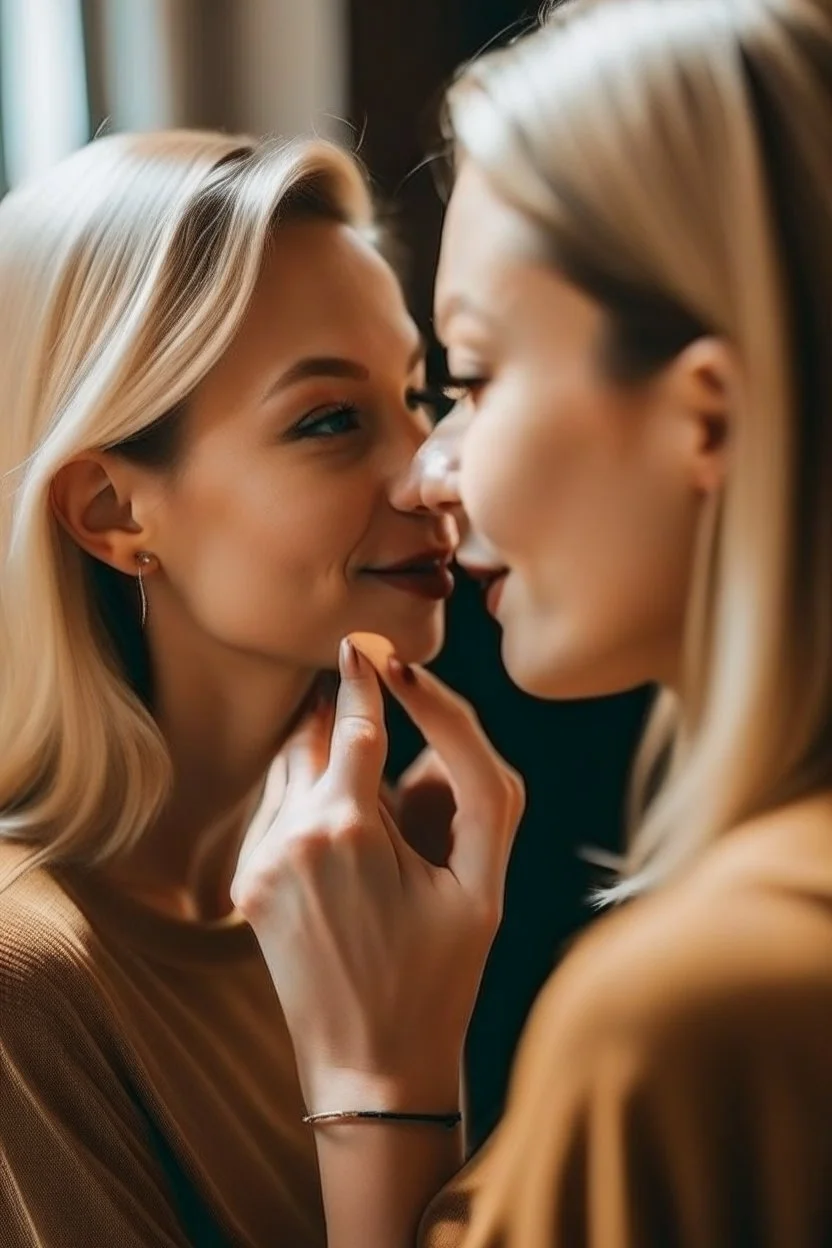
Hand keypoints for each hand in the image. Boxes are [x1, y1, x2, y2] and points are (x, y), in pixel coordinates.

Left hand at [231, 640, 523, 1110]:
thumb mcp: (482, 883)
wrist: (371, 1067)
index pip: (354, 723)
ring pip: (290, 773)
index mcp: (351, 827)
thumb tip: (432, 723)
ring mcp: (262, 861)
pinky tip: (348, 847)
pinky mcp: (248, 885)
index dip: (363, 677)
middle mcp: (293, 834)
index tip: (362, 641)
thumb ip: (471, 786)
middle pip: (314, 739)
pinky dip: (308, 805)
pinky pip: (278, 815)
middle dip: (346, 723)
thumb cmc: (441, 976)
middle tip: (376, 720)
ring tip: (375, 812)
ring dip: (325, 765)